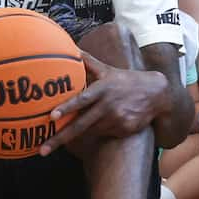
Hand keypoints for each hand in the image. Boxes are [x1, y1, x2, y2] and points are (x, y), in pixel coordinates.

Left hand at [45, 53, 171, 153]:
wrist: (155, 93)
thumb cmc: (125, 80)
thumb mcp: (107, 69)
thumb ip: (87, 61)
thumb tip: (71, 49)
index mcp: (102, 89)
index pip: (81, 100)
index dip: (67, 108)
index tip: (52, 117)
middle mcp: (108, 106)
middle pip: (80, 125)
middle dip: (60, 138)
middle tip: (42, 149)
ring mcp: (116, 120)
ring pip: (91, 130)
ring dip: (82, 133)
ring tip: (72, 134)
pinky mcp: (124, 130)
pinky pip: (105, 134)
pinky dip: (101, 131)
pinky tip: (109, 122)